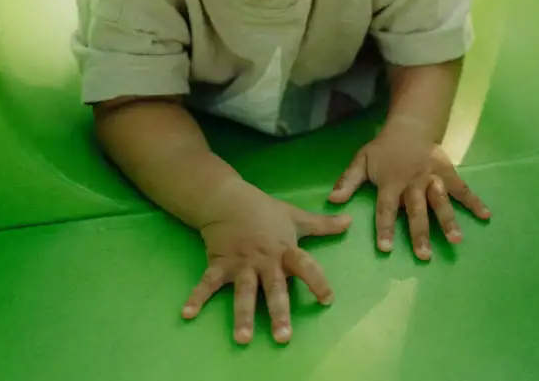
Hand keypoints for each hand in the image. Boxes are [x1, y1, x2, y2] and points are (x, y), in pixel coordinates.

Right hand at [185, 182, 351, 344]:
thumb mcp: (296, 217)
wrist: (228, 198)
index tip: (327, 299)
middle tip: (283, 337)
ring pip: (243, 293)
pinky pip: (207, 284)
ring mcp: (240, 264)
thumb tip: (351, 221)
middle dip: (278, 312)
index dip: (317, 281)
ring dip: (242, 315)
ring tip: (243, 338)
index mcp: (284, 250)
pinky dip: (196, 298)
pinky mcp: (219, 264)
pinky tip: (188, 314)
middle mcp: (264, 260)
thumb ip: (323, 225)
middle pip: (273, 288)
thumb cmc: (265, 211)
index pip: (305, 266)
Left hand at [329, 118, 491, 259]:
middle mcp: (413, 182)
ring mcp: (432, 177)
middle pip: (416, 210)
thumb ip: (348, 181)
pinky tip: (486, 216)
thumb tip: (331, 200)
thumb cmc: (384, 149)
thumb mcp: (362, 160)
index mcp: (391, 181)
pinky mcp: (448, 173)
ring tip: (455, 240)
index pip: (386, 208)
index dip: (385, 227)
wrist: (409, 126)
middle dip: (420, 233)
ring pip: (440, 201)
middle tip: (424, 255)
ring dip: (448, 221)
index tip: (385, 248)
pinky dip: (475, 202)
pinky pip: (462, 189)